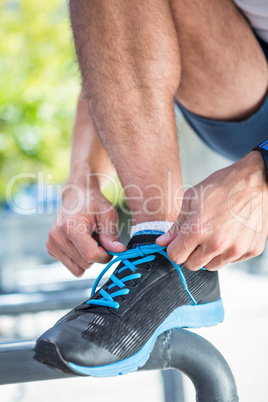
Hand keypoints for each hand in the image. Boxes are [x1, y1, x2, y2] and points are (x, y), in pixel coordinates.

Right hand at [46, 183, 125, 276]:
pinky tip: (80, 243)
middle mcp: (57, 237)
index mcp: (70, 226)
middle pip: (85, 263)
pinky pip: (71, 266)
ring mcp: (51, 244)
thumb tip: (120, 251)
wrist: (76, 196)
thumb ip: (111, 234)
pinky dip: (79, 259)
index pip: (91, 255)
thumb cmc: (93, 204)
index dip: (105, 255)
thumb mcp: (107, 214)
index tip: (110, 246)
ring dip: (88, 259)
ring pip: (78, 269)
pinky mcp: (50, 249)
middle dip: (97, 256)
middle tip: (98, 238)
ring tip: (88, 240)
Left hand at [157, 151, 267, 270]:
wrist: (256, 181)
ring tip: (215, 233)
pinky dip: (227, 251)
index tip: (178, 243)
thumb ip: (177, 225)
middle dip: (190, 253)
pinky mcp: (251, 250)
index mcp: (198, 229)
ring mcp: (236, 249)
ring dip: (208, 254)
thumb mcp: (192, 199)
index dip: (174, 249)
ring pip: (212, 266)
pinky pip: (231, 260)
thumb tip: (163, 242)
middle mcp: (217, 243)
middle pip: (192, 265)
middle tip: (197, 237)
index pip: (176, 257)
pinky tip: (230, 233)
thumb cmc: (224, 185)